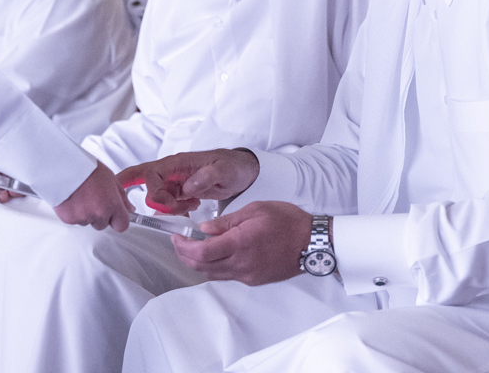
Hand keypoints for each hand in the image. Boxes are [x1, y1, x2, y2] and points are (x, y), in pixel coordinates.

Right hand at [53, 160, 132, 231]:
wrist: (65, 166)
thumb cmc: (87, 169)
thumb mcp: (111, 179)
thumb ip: (122, 197)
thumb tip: (129, 208)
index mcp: (112, 204)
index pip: (122, 225)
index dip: (118, 220)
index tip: (115, 214)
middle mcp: (98, 213)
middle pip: (103, 224)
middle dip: (100, 215)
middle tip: (94, 198)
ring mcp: (83, 217)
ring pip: (88, 222)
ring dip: (86, 213)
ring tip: (82, 195)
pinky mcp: (69, 219)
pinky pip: (74, 220)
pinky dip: (73, 212)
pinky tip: (73, 198)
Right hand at [117, 148, 259, 215]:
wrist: (241, 171)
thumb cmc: (233, 166)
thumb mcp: (225, 170)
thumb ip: (207, 176)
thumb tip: (187, 186)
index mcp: (178, 162)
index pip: (151, 173)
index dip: (155, 191)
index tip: (171, 204)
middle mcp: (171, 170)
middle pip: (143, 180)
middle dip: (148, 196)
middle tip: (169, 207)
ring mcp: (173, 181)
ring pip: (155, 197)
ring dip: (168, 207)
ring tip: (193, 205)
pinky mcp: (178, 191)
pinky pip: (166, 203)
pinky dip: (175, 210)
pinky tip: (193, 206)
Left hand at [171, 201, 311, 285]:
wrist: (312, 243)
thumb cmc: (287, 221)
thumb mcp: (255, 210)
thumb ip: (227, 221)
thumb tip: (204, 229)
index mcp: (240, 243)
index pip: (201, 253)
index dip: (183, 247)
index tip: (176, 237)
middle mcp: (241, 264)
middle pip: (201, 267)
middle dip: (184, 256)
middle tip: (179, 242)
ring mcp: (247, 275)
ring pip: (212, 274)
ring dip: (198, 263)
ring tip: (194, 246)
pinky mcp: (254, 279)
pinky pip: (227, 275)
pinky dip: (215, 266)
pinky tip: (216, 252)